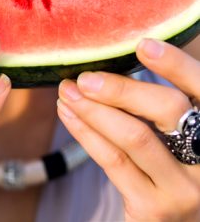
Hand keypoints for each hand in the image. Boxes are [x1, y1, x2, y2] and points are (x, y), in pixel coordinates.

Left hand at [58, 39, 199, 220]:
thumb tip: (109, 66)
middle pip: (167, 109)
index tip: (143, 45)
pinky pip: (113, 160)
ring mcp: (185, 187)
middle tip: (85, 78)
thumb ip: (155, 104)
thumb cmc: (167, 166)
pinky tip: (68, 114)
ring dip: (93, 109)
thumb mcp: (173, 134)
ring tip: (67, 91)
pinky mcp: (155, 207)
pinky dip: (86, 132)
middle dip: (120, 88)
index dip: (176, 65)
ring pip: (134, 136)